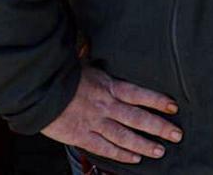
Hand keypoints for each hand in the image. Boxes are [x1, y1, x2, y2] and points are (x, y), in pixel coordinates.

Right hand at [41, 66, 182, 163]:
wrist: (36, 90)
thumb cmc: (60, 76)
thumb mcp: (85, 65)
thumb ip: (100, 67)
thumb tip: (106, 53)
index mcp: (108, 86)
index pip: (138, 94)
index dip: (157, 100)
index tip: (173, 106)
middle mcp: (105, 105)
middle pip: (137, 118)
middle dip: (159, 127)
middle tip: (177, 135)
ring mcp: (94, 122)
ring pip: (125, 136)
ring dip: (144, 144)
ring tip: (160, 151)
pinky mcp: (81, 136)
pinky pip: (105, 148)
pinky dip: (121, 155)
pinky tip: (134, 159)